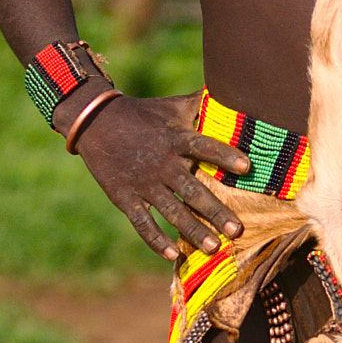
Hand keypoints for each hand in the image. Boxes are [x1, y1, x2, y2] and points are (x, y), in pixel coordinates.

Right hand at [61, 92, 251, 260]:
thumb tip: (234, 88)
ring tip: (213, 247)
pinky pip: (142, 222)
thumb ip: (201, 104)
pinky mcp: (125, 197)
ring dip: (192, 230)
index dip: (224, 155)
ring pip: (171, 211)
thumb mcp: (172, 106)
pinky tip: (171, 255)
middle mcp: (162, 163)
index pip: (203, 146)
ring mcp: (143, 183)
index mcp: (175, 139)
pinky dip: (155, 239)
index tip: (247, 167)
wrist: (95, 122)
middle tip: (237, 230)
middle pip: (192, 189)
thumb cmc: (144, 114)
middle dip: (215, 211)